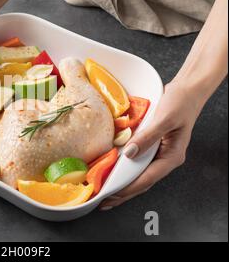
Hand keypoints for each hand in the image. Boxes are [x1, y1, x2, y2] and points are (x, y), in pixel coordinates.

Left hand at [99, 82, 203, 209]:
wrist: (188, 88)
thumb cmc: (180, 102)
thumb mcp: (164, 118)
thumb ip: (147, 137)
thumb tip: (130, 153)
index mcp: (172, 156)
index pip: (147, 178)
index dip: (128, 188)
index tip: (112, 195)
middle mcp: (166, 158)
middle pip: (142, 181)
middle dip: (124, 193)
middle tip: (104, 202)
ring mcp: (159, 152)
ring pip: (140, 173)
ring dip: (123, 183)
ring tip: (106, 192)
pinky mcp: (152, 145)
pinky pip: (138, 160)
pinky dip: (125, 168)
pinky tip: (113, 171)